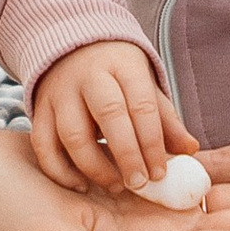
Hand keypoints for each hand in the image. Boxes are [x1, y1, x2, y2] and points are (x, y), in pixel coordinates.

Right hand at [30, 41, 198, 194]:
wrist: (72, 45)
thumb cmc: (117, 74)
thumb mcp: (144, 85)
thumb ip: (165, 119)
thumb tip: (190, 150)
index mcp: (123, 66)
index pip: (141, 104)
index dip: (152, 141)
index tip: (159, 173)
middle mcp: (89, 76)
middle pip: (109, 115)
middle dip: (126, 154)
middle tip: (139, 183)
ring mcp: (60, 92)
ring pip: (72, 132)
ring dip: (93, 165)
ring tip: (114, 185)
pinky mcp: (39, 109)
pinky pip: (43, 143)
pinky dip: (58, 169)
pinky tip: (79, 185)